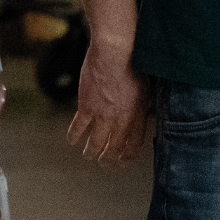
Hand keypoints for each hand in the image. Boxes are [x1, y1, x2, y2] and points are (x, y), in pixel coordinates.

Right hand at [66, 37, 148, 166]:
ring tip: (88, 156)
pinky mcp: (86, 107)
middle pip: (115, 147)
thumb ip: (145, 102)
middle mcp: (121, 119)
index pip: (135, 143)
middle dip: (109, 159)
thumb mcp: (147, 85)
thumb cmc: (134, 64)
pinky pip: (79, 127)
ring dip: (91, 152)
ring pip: (96, 142)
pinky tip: (72, 141)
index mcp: (137, 114)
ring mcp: (102, 115)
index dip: (129, 155)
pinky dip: (74, 136)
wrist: (115, 55)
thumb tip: (146, 108)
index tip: (124, 161)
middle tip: (105, 164)